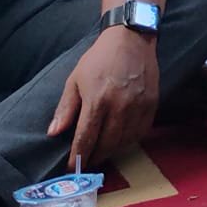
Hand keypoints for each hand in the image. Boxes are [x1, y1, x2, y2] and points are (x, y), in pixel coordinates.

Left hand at [49, 27, 160, 167]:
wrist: (131, 38)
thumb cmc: (99, 58)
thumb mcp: (75, 80)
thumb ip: (66, 108)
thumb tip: (54, 133)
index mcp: (97, 100)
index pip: (86, 138)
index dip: (78, 156)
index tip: (72, 168)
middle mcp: (120, 106)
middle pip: (107, 144)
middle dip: (95, 157)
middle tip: (87, 163)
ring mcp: (138, 105)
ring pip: (125, 141)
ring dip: (112, 151)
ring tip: (102, 153)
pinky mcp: (152, 103)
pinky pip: (142, 131)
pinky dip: (130, 141)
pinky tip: (121, 140)